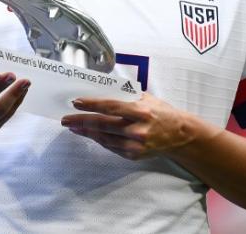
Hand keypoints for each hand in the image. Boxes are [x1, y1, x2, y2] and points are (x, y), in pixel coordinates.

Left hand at [60, 92, 195, 159]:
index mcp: (140, 112)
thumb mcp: (145, 98)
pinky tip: (89, 134)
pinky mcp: (134, 155)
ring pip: (104, 138)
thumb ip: (124, 95)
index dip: (91, 105)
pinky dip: (99, 139)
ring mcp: (136, 145)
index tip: (76, 102)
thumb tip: (99, 89)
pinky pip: (111, 146)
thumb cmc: (161, 112)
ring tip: (73, 126)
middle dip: (81, 121)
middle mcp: (138, 130)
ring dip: (86, 132)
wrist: (180, 135)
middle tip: (65, 119)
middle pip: (103, 124)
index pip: (110, 107)